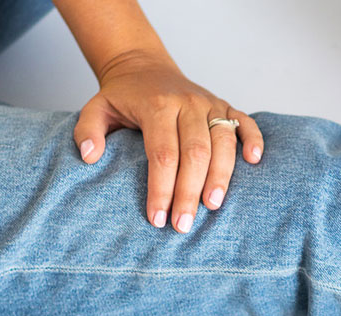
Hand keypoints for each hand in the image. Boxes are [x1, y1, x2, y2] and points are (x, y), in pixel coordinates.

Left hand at [73, 48, 263, 231]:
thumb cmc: (123, 97)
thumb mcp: (96, 108)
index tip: (157, 218)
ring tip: (212, 206)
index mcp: (157, 105)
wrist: (143, 66)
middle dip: (189, 192)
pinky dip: (253, 140)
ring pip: (222, 142)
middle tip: (183, 225)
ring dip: (221, 176)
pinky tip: (254, 162)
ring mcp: (209, 104)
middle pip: (195, 152)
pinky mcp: (225, 105)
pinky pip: (245, 122)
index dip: (161, 188)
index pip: (162, 153)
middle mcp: (187, 103)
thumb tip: (89, 156)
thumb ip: (87, 130)